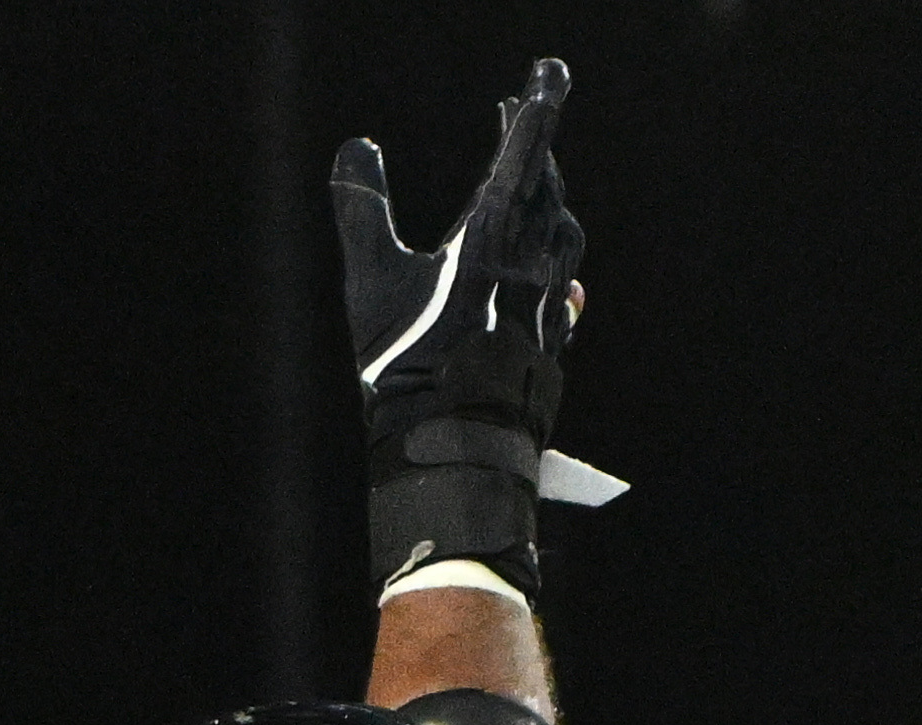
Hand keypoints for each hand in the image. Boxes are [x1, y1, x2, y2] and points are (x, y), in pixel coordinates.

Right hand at [331, 58, 583, 576]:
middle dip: (536, 148)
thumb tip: (356, 147)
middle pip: (549, 189)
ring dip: (553, 201)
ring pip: (564, 237)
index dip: (535, 109)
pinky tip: (556, 280)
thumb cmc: (406, 368)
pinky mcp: (552, 348)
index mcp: (492, 238)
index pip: (524, 153)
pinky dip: (556, 266)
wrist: (454, 454)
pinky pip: (565, 292)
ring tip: (540, 186)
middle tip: (523, 117)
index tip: (549, 74)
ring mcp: (548, 310)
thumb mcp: (370, 283)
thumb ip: (362, 210)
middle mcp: (531, 267)